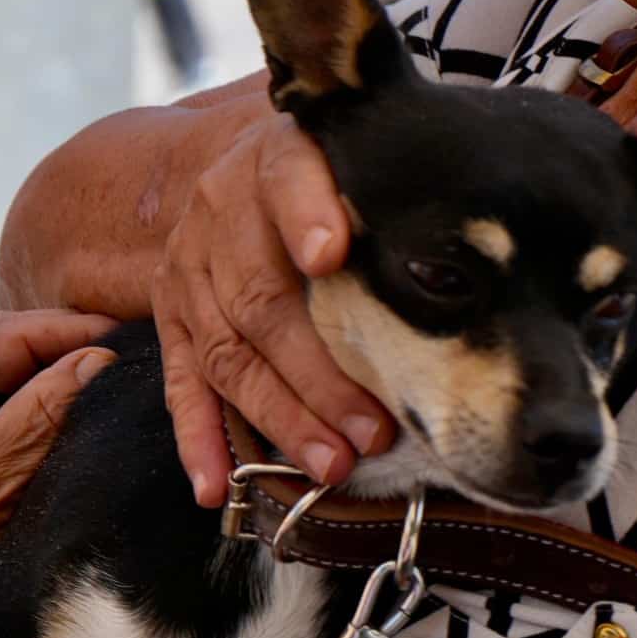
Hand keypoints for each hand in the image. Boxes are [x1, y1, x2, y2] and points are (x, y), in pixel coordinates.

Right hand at [151, 110, 393, 505]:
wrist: (237, 167)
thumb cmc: (330, 171)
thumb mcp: (359, 150)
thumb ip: (397, 181)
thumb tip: (466, 228)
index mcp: (274, 162)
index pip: (288, 181)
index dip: (306, 218)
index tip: (330, 256)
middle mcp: (218, 216)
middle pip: (262, 302)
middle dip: (318, 375)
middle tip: (373, 431)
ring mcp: (186, 275)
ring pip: (227, 355)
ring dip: (279, 416)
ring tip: (330, 464)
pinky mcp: (170, 321)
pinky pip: (181, 386)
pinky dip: (198, 441)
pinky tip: (216, 487)